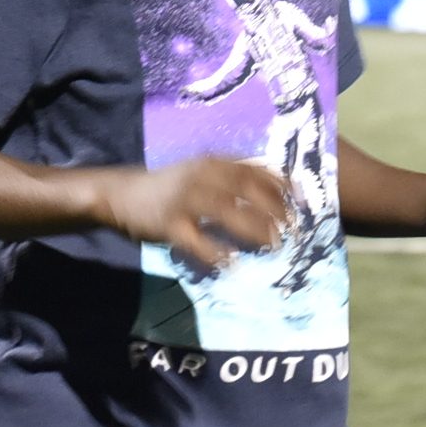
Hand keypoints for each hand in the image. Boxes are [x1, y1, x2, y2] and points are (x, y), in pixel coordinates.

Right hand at [99, 158, 294, 272]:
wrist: (124, 194)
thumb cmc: (171, 184)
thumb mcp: (202, 170)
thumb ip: (233, 174)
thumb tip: (276, 185)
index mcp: (211, 163)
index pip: (253, 170)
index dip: (280, 184)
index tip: (302, 200)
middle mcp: (199, 177)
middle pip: (244, 190)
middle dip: (273, 208)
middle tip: (292, 228)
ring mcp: (183, 201)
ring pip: (225, 213)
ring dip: (252, 229)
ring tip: (272, 244)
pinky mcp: (169, 225)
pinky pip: (197, 241)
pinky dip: (216, 253)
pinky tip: (232, 264)